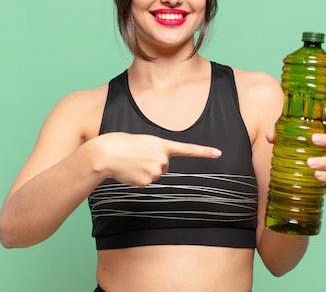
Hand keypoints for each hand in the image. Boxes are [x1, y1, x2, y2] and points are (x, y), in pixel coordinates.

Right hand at [90, 132, 221, 186]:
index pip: (187, 149)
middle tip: (138, 156)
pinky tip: (130, 171)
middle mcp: (162, 158)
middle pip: (164, 166)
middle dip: (152, 163)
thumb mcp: (144, 143)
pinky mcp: (147, 181)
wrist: (107, 153)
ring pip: (155, 175)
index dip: (204, 152)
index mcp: (162, 144)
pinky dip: (138, 179)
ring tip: (132, 162)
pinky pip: (146, 182)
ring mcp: (156, 170)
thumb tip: (158, 167)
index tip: (218, 153)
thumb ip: (156, 152)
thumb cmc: (122, 145)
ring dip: (144, 171)